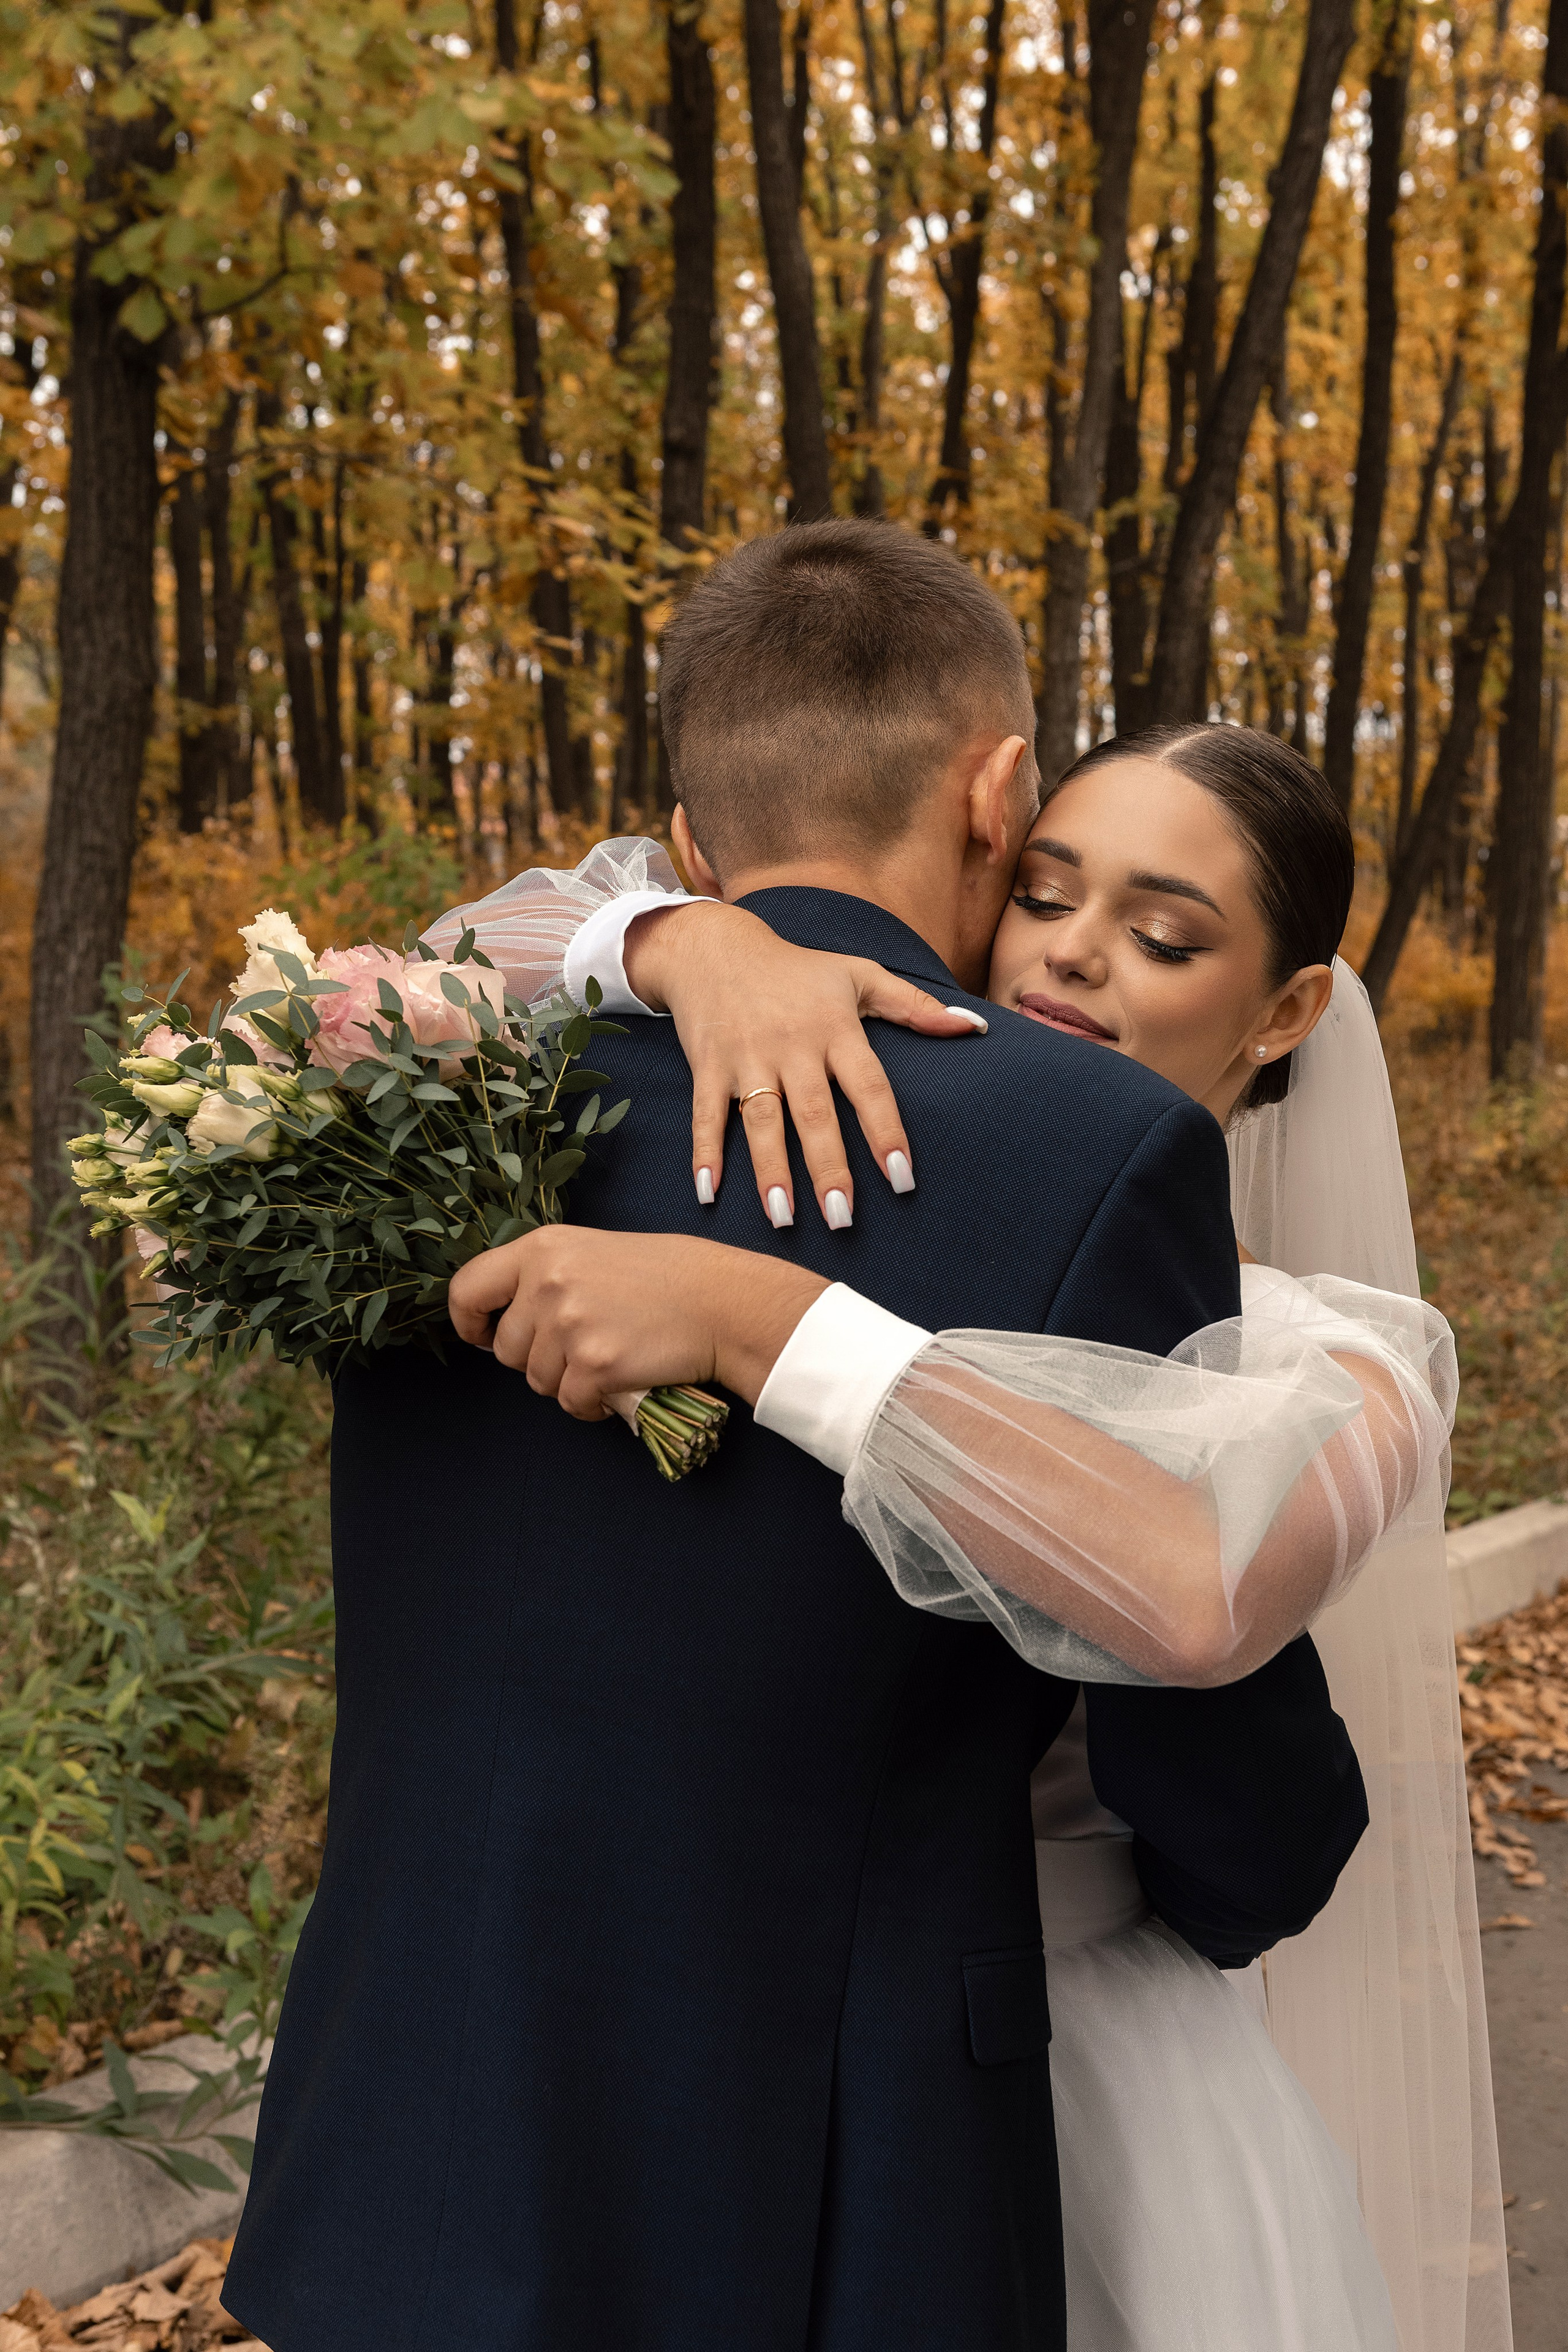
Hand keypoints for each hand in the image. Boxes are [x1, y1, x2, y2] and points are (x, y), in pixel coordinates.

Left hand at [448, 1225, 829, 1416]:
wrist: (722, 1300)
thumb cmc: (666, 1275)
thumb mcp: (593, 1252)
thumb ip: (546, 1277)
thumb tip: (507, 1320)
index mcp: (542, 1248)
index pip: (467, 1290)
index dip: (470, 1322)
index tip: (485, 1338)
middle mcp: (547, 1282)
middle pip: (506, 1349)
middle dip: (536, 1359)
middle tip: (579, 1349)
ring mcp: (569, 1325)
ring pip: (537, 1381)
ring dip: (566, 1382)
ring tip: (607, 1361)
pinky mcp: (594, 1365)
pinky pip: (570, 1404)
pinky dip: (591, 1405)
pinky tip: (617, 1385)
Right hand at [624, 901, 986, 1229]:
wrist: (716, 949)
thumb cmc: (798, 970)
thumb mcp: (859, 975)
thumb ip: (915, 1006)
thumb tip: (975, 1028)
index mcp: (835, 1028)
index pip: (868, 1086)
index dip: (885, 1131)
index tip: (901, 1177)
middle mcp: (791, 1046)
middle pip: (814, 1114)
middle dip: (828, 1168)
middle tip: (843, 1218)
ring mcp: (746, 1058)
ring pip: (761, 1121)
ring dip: (771, 1171)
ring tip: (783, 1218)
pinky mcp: (708, 1066)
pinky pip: (706, 1115)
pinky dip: (704, 1153)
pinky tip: (709, 1194)